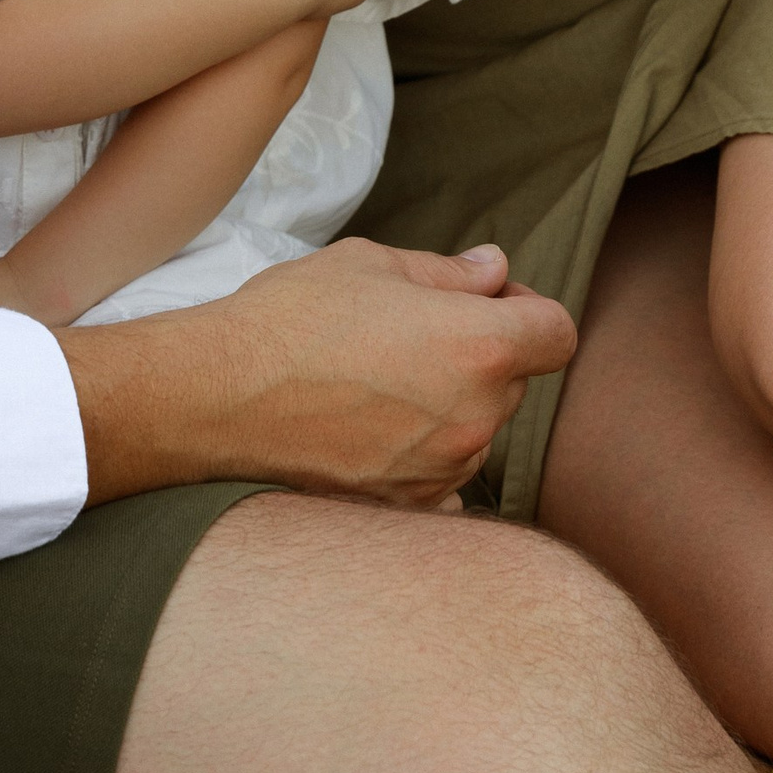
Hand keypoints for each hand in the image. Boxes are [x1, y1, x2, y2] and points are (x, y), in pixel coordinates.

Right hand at [63, 238, 574, 507]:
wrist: (216, 396)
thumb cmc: (289, 320)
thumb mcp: (370, 265)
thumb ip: (448, 273)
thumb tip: (495, 272)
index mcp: (480, 348)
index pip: (557, 333)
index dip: (529, 312)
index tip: (488, 305)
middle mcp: (475, 418)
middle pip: (513, 383)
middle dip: (479, 357)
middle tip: (407, 336)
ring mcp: (442, 471)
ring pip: (475, 432)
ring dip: (449, 409)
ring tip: (375, 385)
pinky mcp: (405, 507)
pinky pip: (443, 485)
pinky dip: (423, 461)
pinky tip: (374, 436)